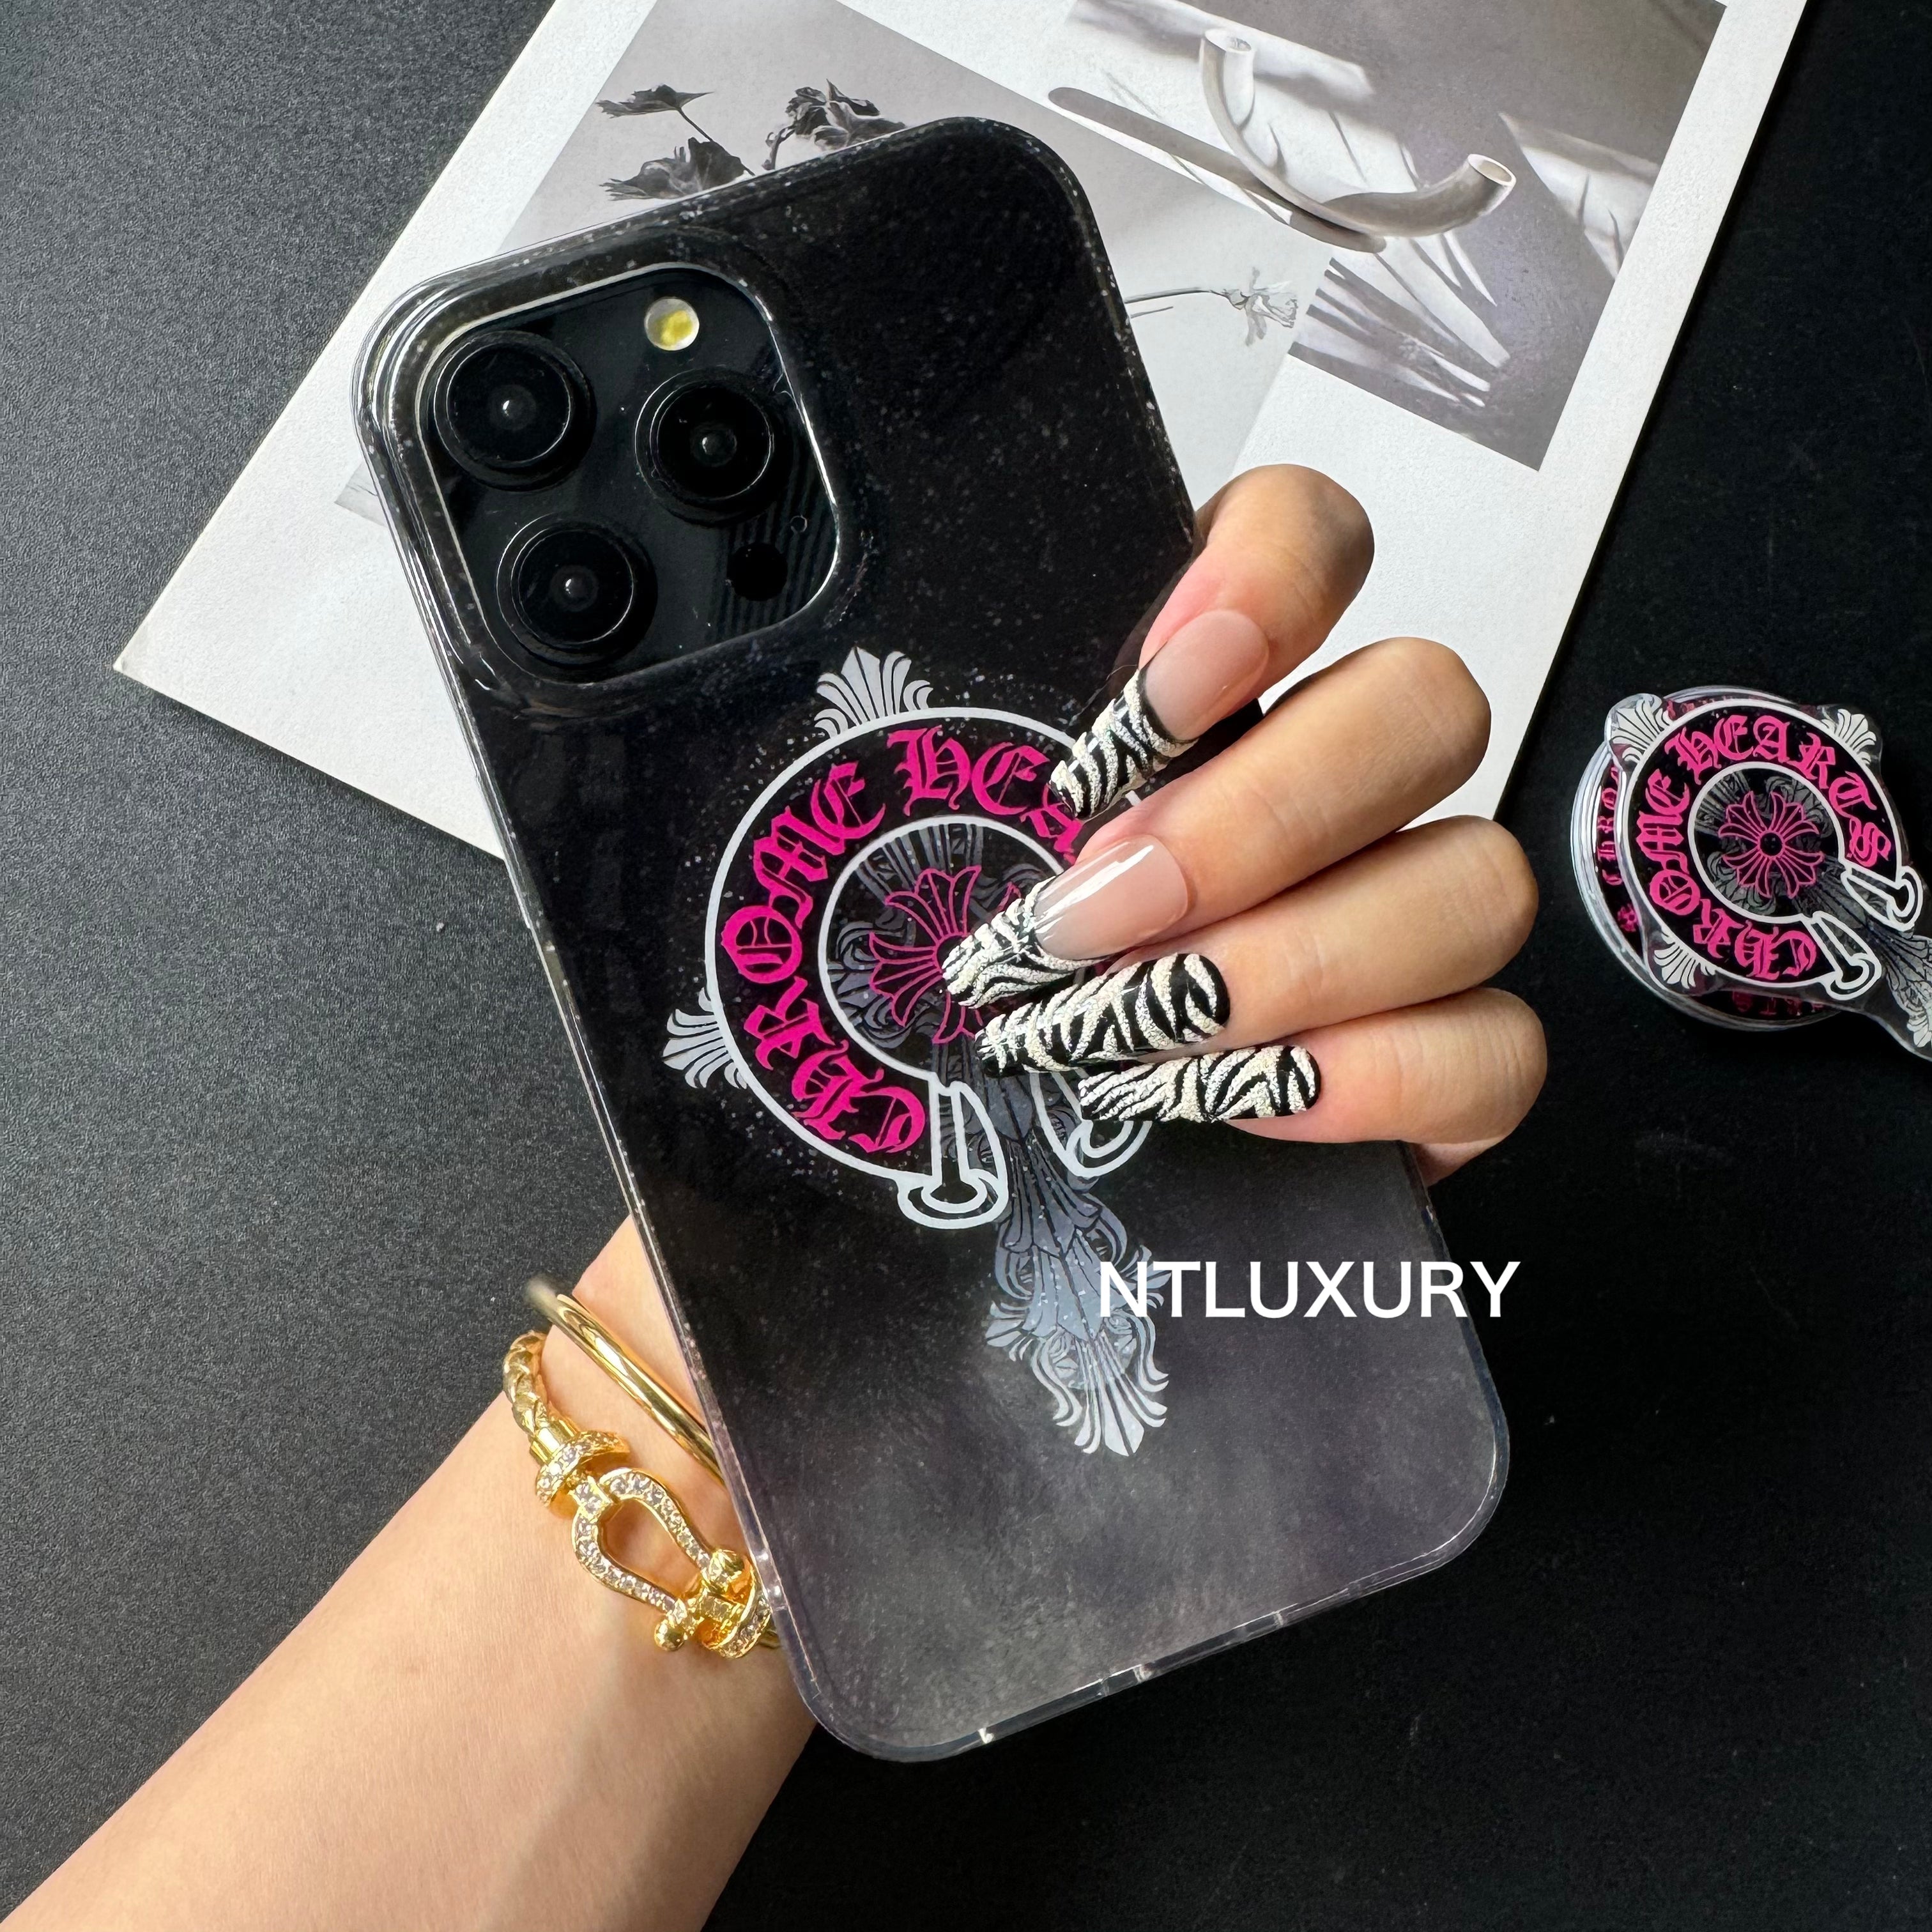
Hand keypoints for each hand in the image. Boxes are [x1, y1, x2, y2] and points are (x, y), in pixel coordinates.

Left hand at [947, 465, 1543, 1183]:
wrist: (1080, 1134)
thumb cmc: (1024, 965)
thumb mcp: (977, 844)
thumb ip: (985, 778)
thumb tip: (914, 781)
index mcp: (1237, 682)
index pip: (1315, 537)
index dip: (1263, 588)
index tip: (1143, 709)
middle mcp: (1362, 770)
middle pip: (1427, 705)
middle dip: (1257, 821)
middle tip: (1099, 916)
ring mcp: (1433, 907)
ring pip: (1477, 878)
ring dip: (1294, 962)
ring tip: (1137, 1025)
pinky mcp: (1466, 1051)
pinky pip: (1496, 1049)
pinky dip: (1366, 1077)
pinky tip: (1237, 1096)